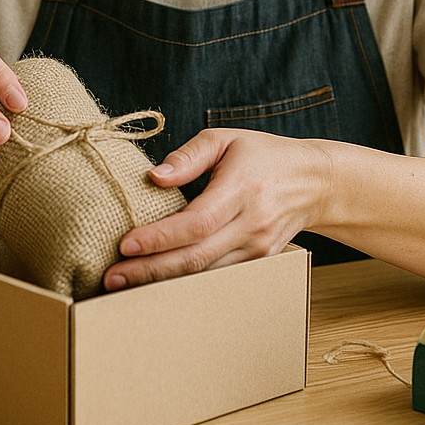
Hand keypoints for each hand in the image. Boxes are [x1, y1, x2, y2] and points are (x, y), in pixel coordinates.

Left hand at [102, 128, 330, 290]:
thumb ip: (189, 155)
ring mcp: (258, 249)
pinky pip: (216, 277)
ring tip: (122, 284)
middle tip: (110, 277)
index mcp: (243, 189)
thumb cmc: (263, 155)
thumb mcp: (226, 140)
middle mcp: (252, 224)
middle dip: (150, 270)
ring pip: (204, 275)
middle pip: (196, 257)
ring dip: (162, 282)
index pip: (196, 222)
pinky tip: (156, 283)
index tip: (125, 243)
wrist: (313, 182)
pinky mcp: (258, 263)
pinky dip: (184, 282)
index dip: (159, 237)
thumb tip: (154, 177)